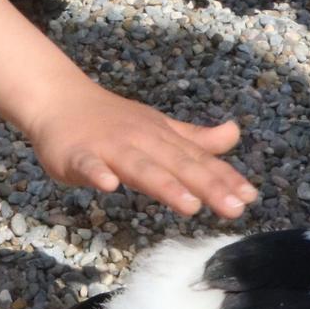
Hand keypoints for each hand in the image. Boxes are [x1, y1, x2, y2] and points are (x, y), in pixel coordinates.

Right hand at [22, 82, 257, 219]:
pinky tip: (109, 187)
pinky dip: (98, 175)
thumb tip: (235, 135)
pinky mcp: (77, 156)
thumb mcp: (158, 127)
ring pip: (140, 168)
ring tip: (189, 205)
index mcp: (161, 137)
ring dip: (165, 185)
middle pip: (177, 165)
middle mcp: (141, 141)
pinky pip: (88, 166)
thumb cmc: (111, 120)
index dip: (224, 178)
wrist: (59, 99)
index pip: (198, 160)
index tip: (250, 197)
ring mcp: (109, 148)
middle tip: (235, 209)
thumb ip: (195, 139)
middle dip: (207, 186)